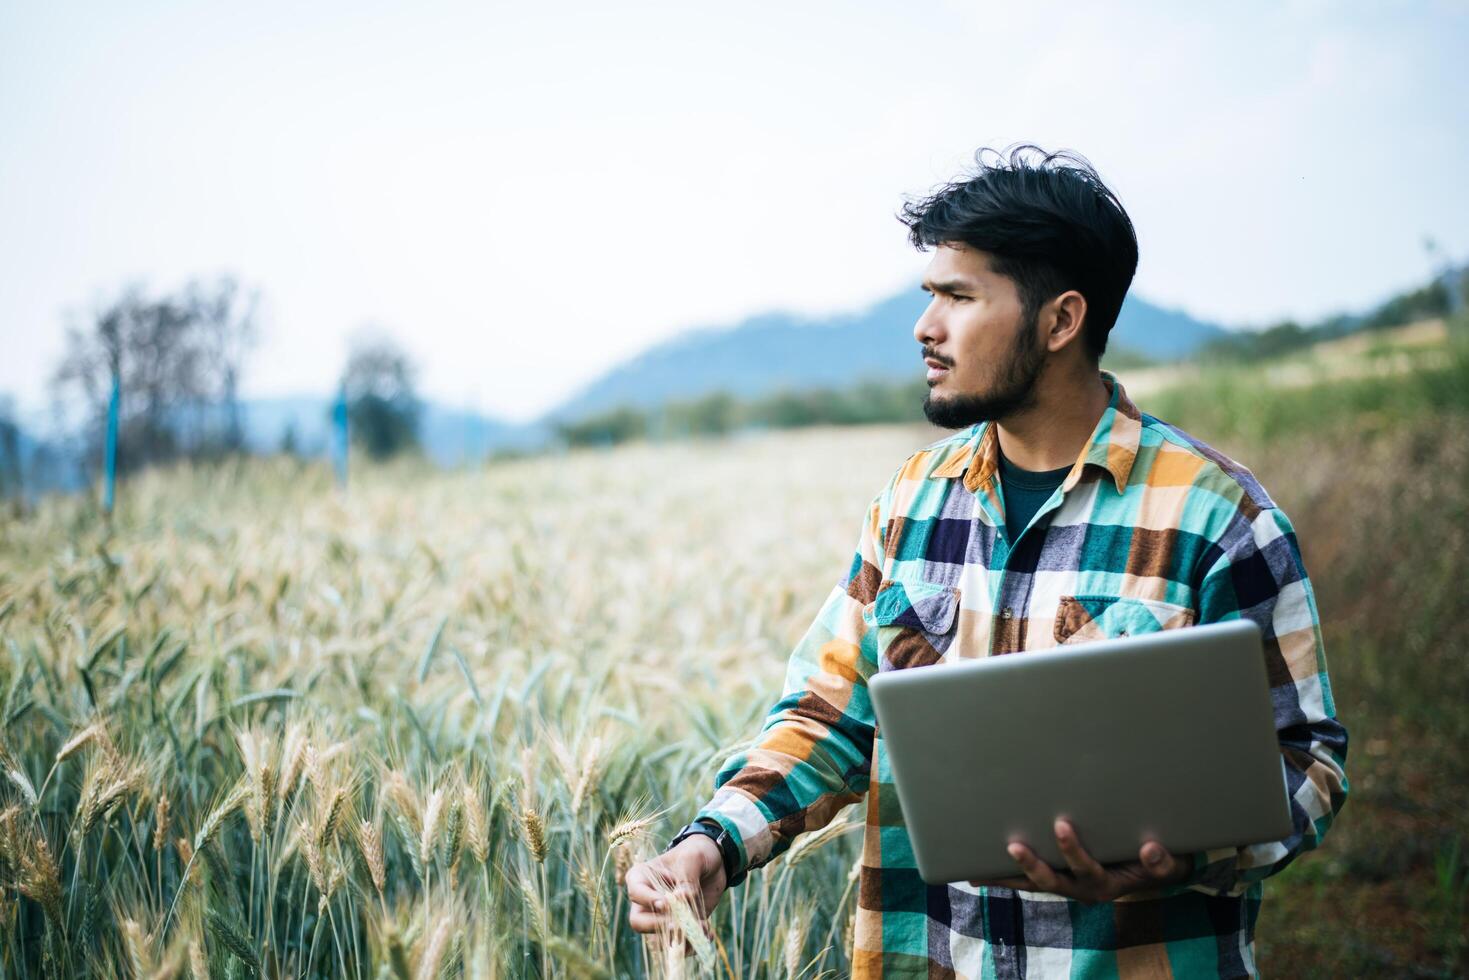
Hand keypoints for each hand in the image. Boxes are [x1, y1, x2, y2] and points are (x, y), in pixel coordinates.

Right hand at [625, 836, 727, 937]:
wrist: (714, 864)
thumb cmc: (696, 854)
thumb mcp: (693, 858)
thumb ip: (687, 877)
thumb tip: (681, 898)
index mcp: (641, 877)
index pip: (636, 893)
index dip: (649, 901)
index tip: (667, 903)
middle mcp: (646, 900)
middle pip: (639, 922)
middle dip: (659, 926)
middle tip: (679, 924)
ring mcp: (661, 916)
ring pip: (658, 938)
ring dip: (681, 938)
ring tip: (703, 927)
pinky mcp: (678, 927)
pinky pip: (678, 945)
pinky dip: (693, 943)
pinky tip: (708, 932)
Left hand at [968, 818, 1188, 902]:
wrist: (1155, 874)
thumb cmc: (1157, 864)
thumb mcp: (1168, 865)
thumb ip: (1162, 861)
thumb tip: (1152, 849)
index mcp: (1105, 885)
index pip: (1085, 867)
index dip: (1072, 849)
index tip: (1061, 825)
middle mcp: (1081, 888)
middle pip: (1050, 881)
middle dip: (1030, 866)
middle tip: (1013, 846)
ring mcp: (1066, 884)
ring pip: (1032, 884)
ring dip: (1006, 877)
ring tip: (976, 870)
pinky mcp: (1059, 878)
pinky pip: (1029, 880)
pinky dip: (1006, 876)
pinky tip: (978, 869)